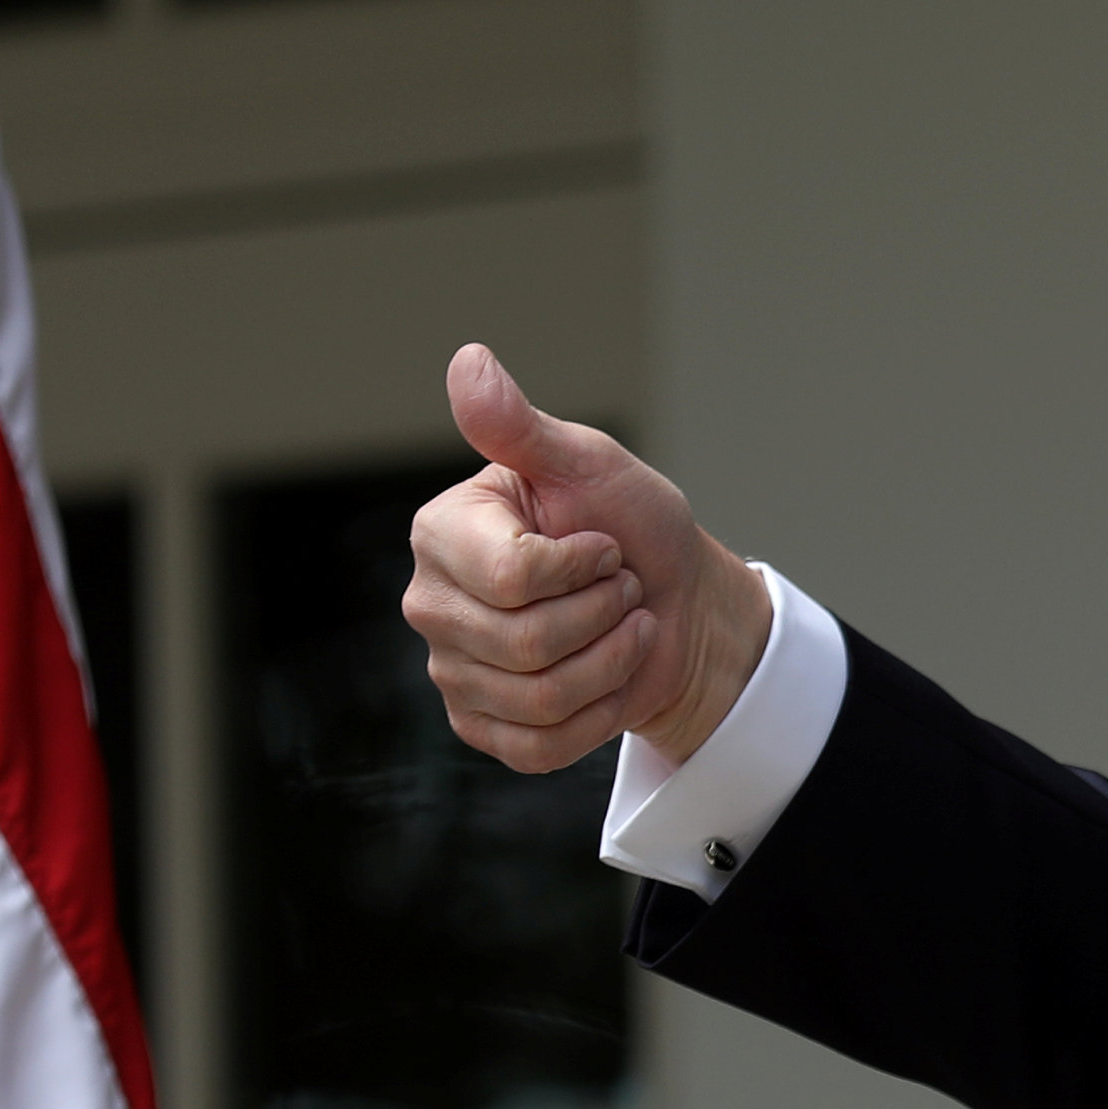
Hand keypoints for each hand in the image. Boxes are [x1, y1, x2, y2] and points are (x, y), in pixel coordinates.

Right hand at [405, 344, 773, 773]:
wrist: (676, 605)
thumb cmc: (634, 526)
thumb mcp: (589, 464)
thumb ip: (521, 425)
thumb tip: (467, 360)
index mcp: (444, 532)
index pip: (513, 579)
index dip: (583, 566)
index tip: (603, 543)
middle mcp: (431, 601)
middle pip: (527, 644)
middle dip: (604, 616)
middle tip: (619, 588)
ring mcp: (451, 670)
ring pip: (540, 699)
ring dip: (610, 663)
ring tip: (620, 628)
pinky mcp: (480, 728)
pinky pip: (539, 748)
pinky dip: (597, 716)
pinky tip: (607, 679)